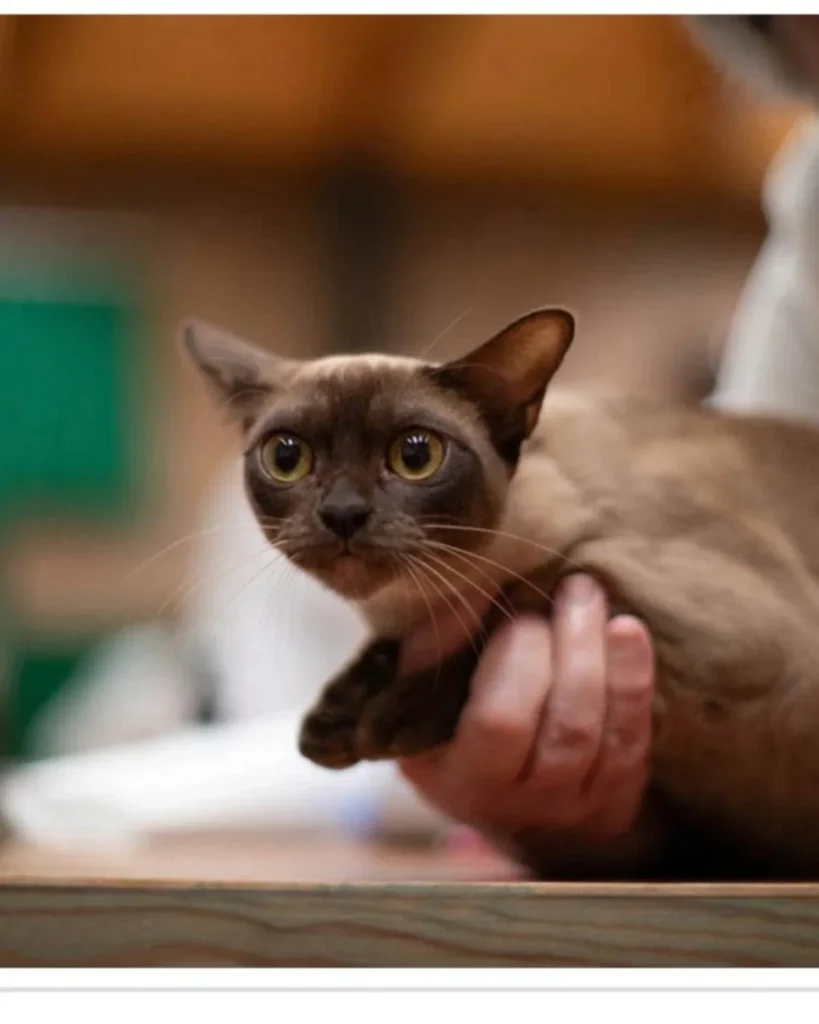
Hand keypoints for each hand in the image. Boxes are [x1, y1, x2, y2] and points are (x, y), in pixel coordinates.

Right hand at [397, 574, 654, 869]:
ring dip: (610, 656)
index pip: (501, 721)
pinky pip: (635, 741)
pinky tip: (627, 629)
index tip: (515, 611)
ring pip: (609, 734)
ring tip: (593, 596)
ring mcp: (574, 809)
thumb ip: (432, 649)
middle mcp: (521, 804)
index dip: (518, 657)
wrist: (494, 803)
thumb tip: (472, 591)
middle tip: (574, 587)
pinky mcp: (616, 802)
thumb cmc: (445, 733)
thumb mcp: (418, 699)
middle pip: (568, 726)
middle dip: (576, 646)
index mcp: (462, 778)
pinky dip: (635, 681)